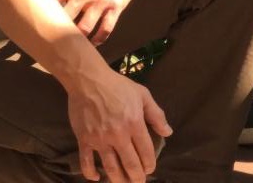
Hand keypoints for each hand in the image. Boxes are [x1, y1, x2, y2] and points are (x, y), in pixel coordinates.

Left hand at [53, 0, 150, 45]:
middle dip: (58, 29)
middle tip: (54, 40)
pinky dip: (99, 39)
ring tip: (72, 46)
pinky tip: (94, 44)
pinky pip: (105, 29)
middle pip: (65, 17)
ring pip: (83, 28)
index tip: (41, 22)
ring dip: (77, 38)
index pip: (52, 0)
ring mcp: (100, 1)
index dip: (44, 12)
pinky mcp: (116, 7)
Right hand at [68, 66, 170, 182]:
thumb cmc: (117, 86)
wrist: (89, 80)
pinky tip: (97, 177)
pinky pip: (87, 162)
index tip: (150, 169)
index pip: (145, 151)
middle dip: (137, 177)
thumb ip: (156, 114)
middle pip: (130, 164)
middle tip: (139, 182)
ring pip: (111, 168)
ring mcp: (100, 139)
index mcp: (134, 123)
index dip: (150, 164)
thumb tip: (168, 132)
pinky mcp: (84, 140)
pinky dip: (91, 173)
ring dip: (119, 180)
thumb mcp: (142, 94)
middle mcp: (118, 135)